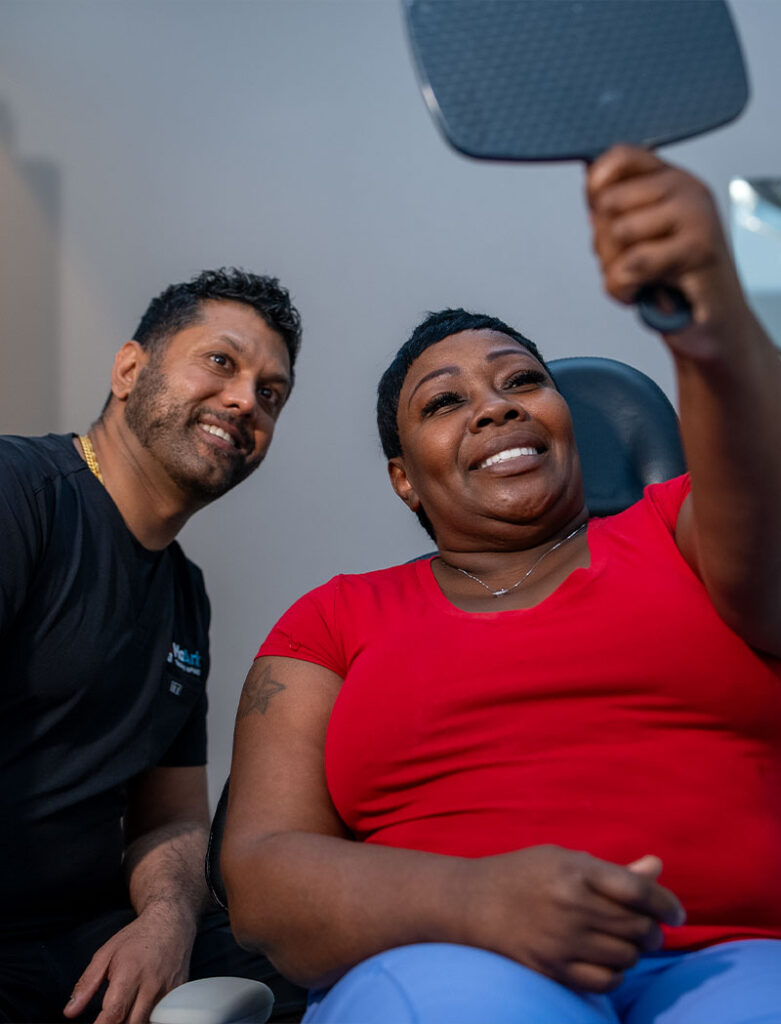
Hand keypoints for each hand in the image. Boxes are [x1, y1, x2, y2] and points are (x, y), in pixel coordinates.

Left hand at [63, 902, 196, 1023]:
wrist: (172, 923)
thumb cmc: (137, 937)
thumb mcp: (105, 954)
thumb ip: (87, 984)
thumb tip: (70, 1011)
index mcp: (129, 975)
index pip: (113, 1015)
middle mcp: (151, 987)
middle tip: (106, 1019)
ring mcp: (168, 993)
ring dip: (131, 1023)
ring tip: (122, 1013)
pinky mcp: (177, 996)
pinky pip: (159, 1017)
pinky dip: (146, 1019)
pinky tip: (138, 1011)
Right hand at [467, 845, 684, 992]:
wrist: (473, 902)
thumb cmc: (523, 873)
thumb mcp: (565, 859)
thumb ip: (611, 871)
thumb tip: (656, 868)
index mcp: (575, 871)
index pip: (638, 891)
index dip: (666, 904)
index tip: (677, 913)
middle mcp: (571, 905)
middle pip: (637, 927)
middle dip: (653, 931)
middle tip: (649, 929)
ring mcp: (562, 940)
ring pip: (627, 957)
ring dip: (635, 952)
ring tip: (626, 943)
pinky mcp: (552, 968)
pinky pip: (606, 982)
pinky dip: (617, 975)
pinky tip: (610, 962)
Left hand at [586, 145, 749, 351]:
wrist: (712, 326)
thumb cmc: (674, 283)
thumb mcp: (641, 238)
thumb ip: (617, 209)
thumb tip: (590, 183)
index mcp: (671, 180)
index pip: (619, 156)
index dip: (595, 189)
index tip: (602, 219)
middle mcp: (687, 190)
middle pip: (608, 203)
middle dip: (603, 245)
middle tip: (629, 263)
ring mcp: (696, 216)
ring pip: (616, 235)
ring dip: (614, 271)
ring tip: (641, 279)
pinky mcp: (697, 249)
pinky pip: (631, 266)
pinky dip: (625, 291)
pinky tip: (644, 294)